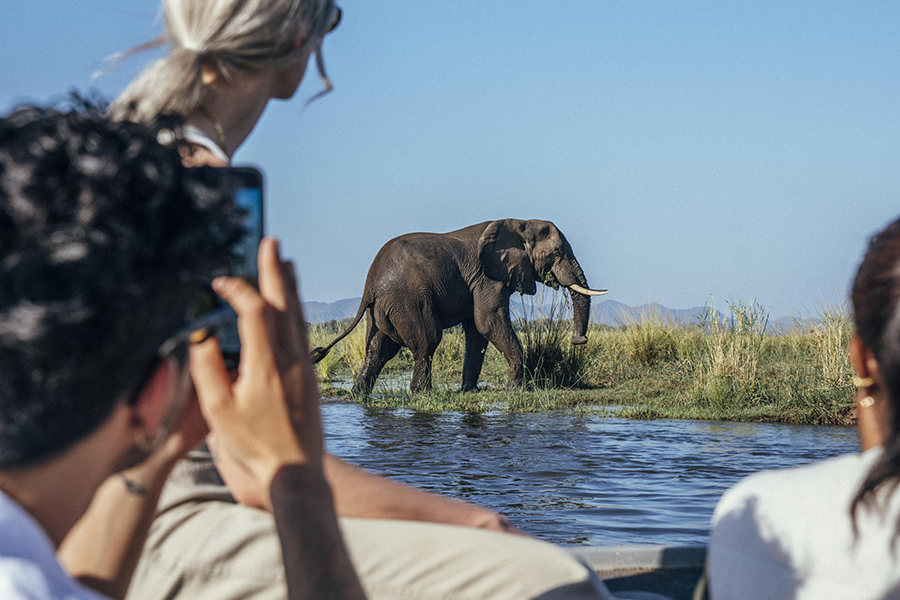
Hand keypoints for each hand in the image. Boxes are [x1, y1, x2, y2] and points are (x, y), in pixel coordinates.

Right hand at [190, 238, 322, 505]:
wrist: (295, 470)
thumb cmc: (254, 445)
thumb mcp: (218, 412)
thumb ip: (208, 371)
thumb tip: (202, 337)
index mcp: (265, 364)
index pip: (253, 311)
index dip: (237, 290)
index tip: (219, 282)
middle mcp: (290, 358)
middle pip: (284, 303)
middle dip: (275, 270)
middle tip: (271, 242)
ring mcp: (304, 365)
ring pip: (299, 315)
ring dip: (291, 286)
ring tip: (287, 262)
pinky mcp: (310, 374)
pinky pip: (304, 331)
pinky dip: (297, 309)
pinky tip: (294, 305)